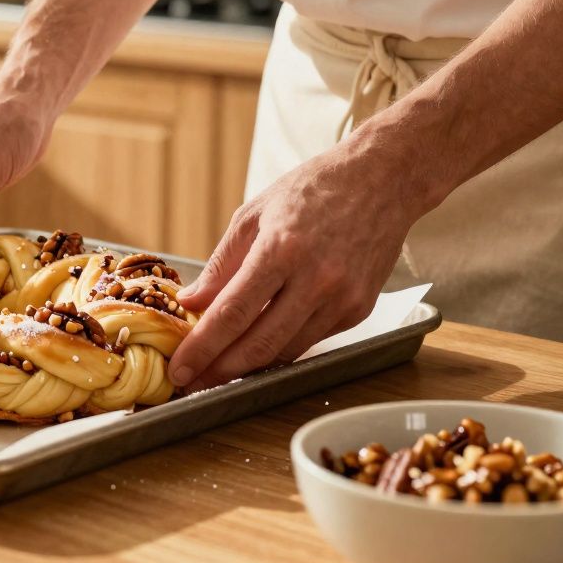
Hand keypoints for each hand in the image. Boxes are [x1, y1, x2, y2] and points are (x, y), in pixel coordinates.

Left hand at [167, 137, 428, 390]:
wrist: (383, 180)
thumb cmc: (312, 190)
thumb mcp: (253, 214)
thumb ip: (221, 265)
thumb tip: (190, 304)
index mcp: (282, 249)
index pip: (233, 312)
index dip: (202, 347)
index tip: (180, 369)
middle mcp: (317, 279)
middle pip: (260, 344)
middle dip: (220, 370)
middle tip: (192, 382)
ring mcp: (343, 299)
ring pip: (286, 351)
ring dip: (249, 366)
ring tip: (217, 369)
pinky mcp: (359, 310)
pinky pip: (310, 341)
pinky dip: (280, 347)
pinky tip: (257, 346)